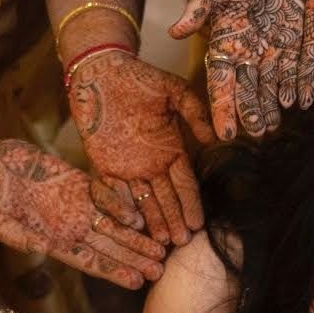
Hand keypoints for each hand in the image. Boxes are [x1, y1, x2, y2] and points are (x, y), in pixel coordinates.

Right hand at [0, 140, 165, 290]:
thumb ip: (19, 238)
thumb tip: (41, 249)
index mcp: (58, 242)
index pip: (92, 262)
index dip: (114, 272)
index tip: (136, 282)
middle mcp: (75, 229)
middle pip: (111, 249)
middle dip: (135, 260)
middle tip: (160, 272)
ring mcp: (82, 207)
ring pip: (116, 227)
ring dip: (138, 239)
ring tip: (160, 251)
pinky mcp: (83, 185)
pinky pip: (107, 198)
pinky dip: (122, 207)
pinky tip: (139, 220)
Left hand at [69, 51, 213, 246]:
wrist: (99, 69)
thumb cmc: (139, 77)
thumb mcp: (174, 90)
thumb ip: (194, 112)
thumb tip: (214, 139)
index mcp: (171, 150)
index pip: (185, 185)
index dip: (191, 205)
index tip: (199, 224)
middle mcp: (152, 164)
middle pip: (166, 199)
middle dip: (174, 221)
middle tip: (181, 243)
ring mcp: (127, 166)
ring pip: (142, 201)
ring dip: (152, 221)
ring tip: (160, 241)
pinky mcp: (102, 164)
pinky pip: (111, 190)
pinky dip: (119, 206)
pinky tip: (130, 223)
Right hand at [170, 0, 305, 139]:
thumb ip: (200, 7)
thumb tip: (175, 32)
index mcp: (225, 45)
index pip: (220, 83)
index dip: (222, 107)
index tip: (224, 132)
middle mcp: (247, 56)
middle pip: (247, 91)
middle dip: (250, 113)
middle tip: (254, 134)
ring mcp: (271, 54)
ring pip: (270, 89)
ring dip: (271, 109)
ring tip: (272, 128)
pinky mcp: (294, 48)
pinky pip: (294, 74)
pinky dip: (296, 89)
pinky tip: (298, 104)